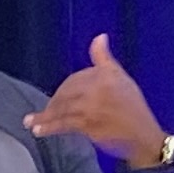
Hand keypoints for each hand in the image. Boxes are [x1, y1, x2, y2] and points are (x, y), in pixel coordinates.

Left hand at [24, 33, 165, 161]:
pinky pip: (63, 124)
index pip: (76, 78)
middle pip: (66, 92)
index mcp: (105, 74)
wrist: (143, 136)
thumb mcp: (120, 77)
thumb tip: (99, 36)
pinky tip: (38, 129)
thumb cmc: (133, 107)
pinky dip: (49, 127)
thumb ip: (104, 58)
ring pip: (62, 108)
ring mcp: (90, 107)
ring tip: (30, 122)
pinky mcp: (87, 125)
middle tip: (47, 111)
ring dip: (45, 116)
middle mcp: (97, 88)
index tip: (62, 97)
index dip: (67, 88)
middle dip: (54, 102)